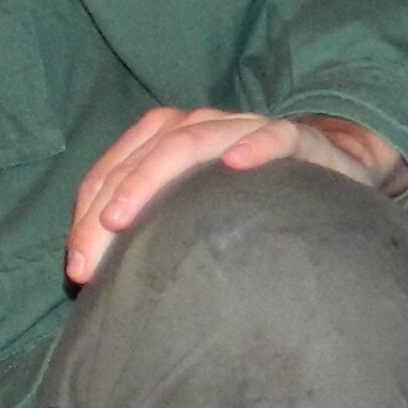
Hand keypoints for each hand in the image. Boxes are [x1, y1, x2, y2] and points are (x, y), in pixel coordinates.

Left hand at [65, 107, 402, 285]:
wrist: (330, 179)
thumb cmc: (245, 205)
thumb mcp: (190, 219)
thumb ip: (147, 234)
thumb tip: (92, 280)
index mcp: (166, 141)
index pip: (114, 170)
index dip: (87, 215)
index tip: (77, 269)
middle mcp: (202, 127)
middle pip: (145, 154)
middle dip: (110, 203)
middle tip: (89, 254)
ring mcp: (247, 128)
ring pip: (194, 139)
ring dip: (155, 174)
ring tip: (124, 215)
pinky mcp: (299, 139)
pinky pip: (277, 133)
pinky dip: (256, 145)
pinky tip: (236, 165)